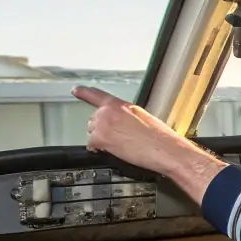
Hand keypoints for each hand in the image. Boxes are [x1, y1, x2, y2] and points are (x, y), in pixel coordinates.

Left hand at [73, 86, 223, 202]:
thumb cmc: (159, 136)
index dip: (84, 92)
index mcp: (120, 104)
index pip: (96, 95)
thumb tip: (120, 123)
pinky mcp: (100, 138)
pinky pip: (91, 144)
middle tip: (120, 138)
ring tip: (120, 145)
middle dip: (102, 129)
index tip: (75, 90)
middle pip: (94, 120)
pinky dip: (99, 149)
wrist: (165, 149)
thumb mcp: (142, 118)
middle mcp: (108, 111)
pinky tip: (113, 150)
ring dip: (101, 139)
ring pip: (92, 132)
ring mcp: (103, 124)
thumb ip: (125, 116)